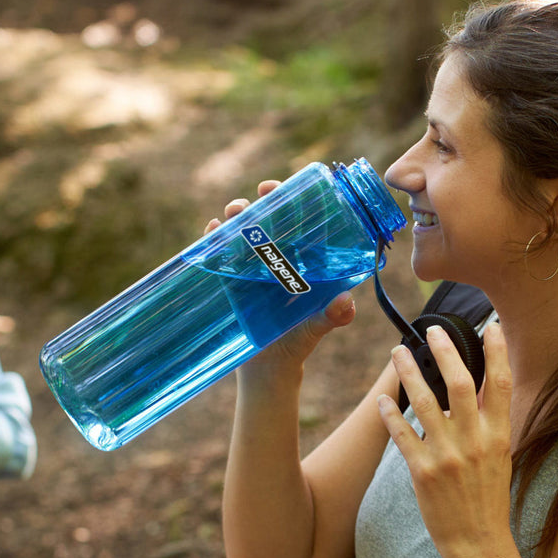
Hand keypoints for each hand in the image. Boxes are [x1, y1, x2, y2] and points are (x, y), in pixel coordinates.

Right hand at [209, 182, 357, 377]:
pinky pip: (221, 256)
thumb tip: (345, 302)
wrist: (270, 368)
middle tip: (258, 196)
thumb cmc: (298, 342)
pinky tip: (211, 231)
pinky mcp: (232, 282)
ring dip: (236, 217)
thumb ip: (332, 316)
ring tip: (234, 212)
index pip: (298, 223)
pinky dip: (214, 241)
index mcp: (301, 262)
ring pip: (242, 233)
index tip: (287, 189)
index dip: (292, 201)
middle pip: (267, 221)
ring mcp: (252, 269)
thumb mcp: (317, 328)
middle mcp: (277, 260)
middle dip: (260, 203)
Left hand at [377, 323, 514, 557]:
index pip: (500, 384)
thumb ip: (488, 425)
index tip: (489, 325)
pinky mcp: (423, 473)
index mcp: (498, 435)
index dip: (496, 352)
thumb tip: (474, 392)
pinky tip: (381, 398)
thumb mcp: (499, 458)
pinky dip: (390, 414)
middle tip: (432, 329)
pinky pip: (403, 435)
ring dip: (409, 373)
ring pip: (425, 403)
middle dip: (445, 352)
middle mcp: (474, 442)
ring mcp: (448, 457)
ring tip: (398, 352)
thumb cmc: (488, 499)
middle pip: (459, 384)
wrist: (479, 544)